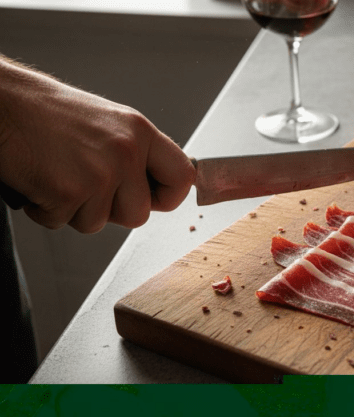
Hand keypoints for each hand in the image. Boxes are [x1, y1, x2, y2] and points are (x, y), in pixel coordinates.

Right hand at [0, 59, 195, 232]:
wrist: (3, 104)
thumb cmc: (45, 113)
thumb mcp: (107, 124)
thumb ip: (134, 154)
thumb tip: (153, 188)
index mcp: (141, 132)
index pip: (183, 176)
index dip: (169, 197)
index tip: (154, 199)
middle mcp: (127, 151)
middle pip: (140, 214)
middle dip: (111, 211)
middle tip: (85, 186)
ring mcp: (100, 172)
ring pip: (99, 223)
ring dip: (73, 210)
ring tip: (57, 175)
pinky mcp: (70, 191)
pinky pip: (63, 223)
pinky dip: (45, 210)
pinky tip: (39, 180)